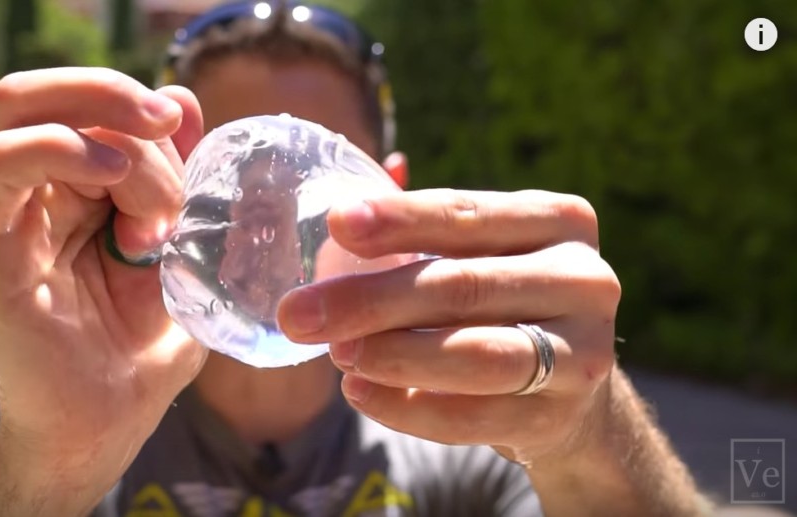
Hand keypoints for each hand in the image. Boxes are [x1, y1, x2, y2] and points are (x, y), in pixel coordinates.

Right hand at [0, 68, 206, 472]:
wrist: (102, 426)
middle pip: (52, 96)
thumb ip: (177, 176)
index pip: (83, 102)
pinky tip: (114, 176)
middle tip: (168, 129)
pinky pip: (0, 165)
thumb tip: (180, 99)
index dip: (135, 103)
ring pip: (27, 114)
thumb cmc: (139, 346)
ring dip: (108, 137)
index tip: (184, 131)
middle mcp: (25, 194)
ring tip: (154, 206)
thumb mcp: (178, 249)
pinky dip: (61, 147)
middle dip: (119, 100)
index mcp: (65, 190)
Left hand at [277, 189, 619, 464]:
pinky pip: (473, 417)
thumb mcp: (479, 253)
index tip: (336, 224)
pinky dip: (409, 408)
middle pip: (461, 286)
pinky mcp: (562, 415)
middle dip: (369, 300)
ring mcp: (581, 351)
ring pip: (475, 354)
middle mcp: (583, 279)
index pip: (466, 215)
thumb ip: (423, 227)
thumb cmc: (501, 304)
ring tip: (335, 354)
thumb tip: (354, 199)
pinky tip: (360, 393)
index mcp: (558, 221)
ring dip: (393, 354)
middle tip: (297, 313)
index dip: (399, 219)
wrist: (570, 393)